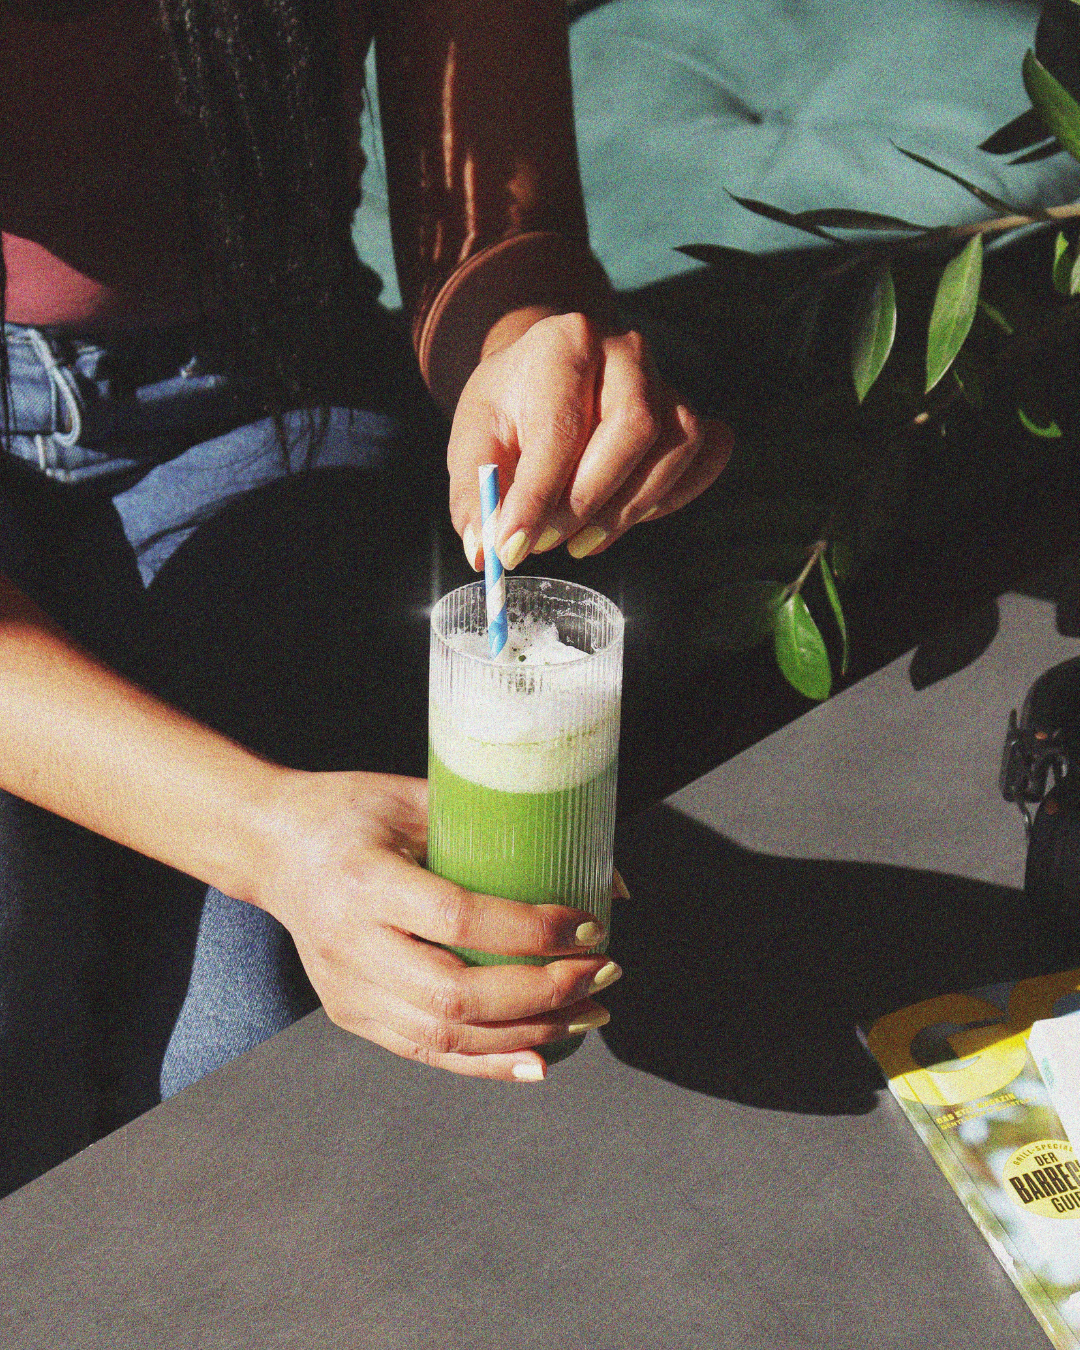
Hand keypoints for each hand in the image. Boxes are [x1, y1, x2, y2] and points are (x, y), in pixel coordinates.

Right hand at [254, 769, 622, 1080]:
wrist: (269, 847)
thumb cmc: (349, 810)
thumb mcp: (414, 798)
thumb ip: (499, 828)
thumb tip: (605, 877)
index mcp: (364, 880)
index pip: (457, 919)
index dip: (530, 931)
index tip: (587, 925)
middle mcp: (351, 944)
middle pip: (456, 995)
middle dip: (543, 994)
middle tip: (602, 974)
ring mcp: (347, 988)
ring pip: (445, 1036)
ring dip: (527, 1034)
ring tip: (587, 1016)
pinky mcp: (350, 1012)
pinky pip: (426, 1051)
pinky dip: (487, 1062)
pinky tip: (538, 1058)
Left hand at [448, 309, 733, 569]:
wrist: (548, 375)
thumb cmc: (512, 407)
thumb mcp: (475, 440)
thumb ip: (475, 494)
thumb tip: (483, 553)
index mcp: (566, 342)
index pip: (560, 427)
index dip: (536, 497)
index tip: (512, 547)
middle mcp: (627, 352)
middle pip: (634, 429)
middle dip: (589, 501)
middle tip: (548, 542)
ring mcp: (666, 381)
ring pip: (675, 447)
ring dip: (629, 509)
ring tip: (579, 540)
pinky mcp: (688, 413)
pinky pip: (705, 457)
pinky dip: (673, 498)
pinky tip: (628, 518)